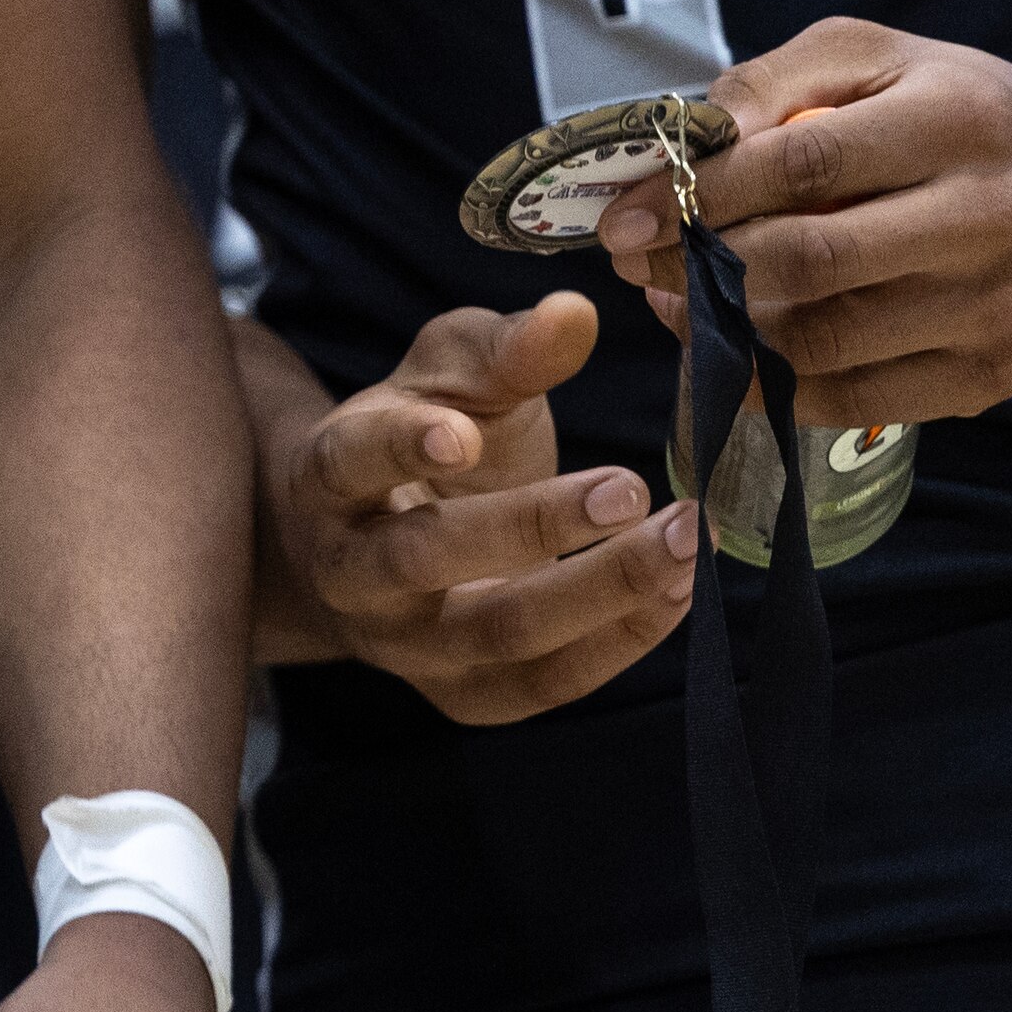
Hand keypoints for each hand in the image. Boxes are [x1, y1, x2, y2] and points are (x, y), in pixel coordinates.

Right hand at [261, 295, 690, 723]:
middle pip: (427, 557)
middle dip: (535, 524)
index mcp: (330, 475)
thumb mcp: (449, 377)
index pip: (354, 460)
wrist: (379, 546)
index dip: (403, 447)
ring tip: (681, 540)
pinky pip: (546, 684)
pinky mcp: (463, 696)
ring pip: (499, 634)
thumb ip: (507, 351)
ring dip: (601, 591)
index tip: (466, 433)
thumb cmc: (423, 438)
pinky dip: (621, 641)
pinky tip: (677, 591)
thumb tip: (575, 315)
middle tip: (631, 485)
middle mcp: (351, 570)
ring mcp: (404, 645)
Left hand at [593, 21, 1011, 424]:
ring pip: (822, 341)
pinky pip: (853, 398)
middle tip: (636, 264)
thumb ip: (770, 82)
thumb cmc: (952, 113)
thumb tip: (684, 141)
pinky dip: (774, 383)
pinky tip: (737, 348)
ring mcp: (999, 307)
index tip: (618, 217)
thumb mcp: (872, 58)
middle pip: (808, 261)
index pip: (802, 164)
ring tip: (680, 301)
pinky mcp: (994, 376)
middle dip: (696, 266)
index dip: (695, 195)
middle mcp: (993, 216)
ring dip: (725, 329)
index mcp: (961, 119)